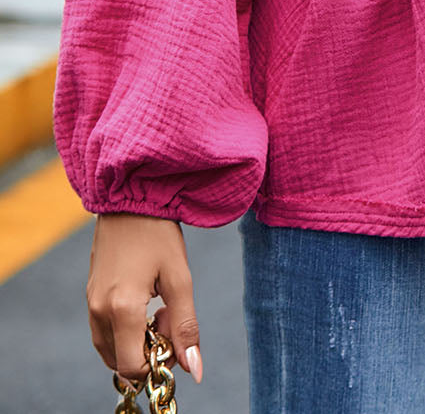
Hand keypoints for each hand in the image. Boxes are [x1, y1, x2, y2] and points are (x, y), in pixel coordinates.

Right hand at [86, 213, 203, 385]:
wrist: (129, 196)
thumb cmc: (158, 232)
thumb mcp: (179, 277)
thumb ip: (186, 326)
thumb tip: (194, 369)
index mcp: (121, 309)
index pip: (132, 367)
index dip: (156, 363)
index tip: (175, 336)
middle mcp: (99, 311)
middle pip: (120, 361)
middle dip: (147, 352)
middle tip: (168, 317)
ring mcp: (90, 303)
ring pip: (110, 348)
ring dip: (135, 342)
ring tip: (157, 308)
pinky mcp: (90, 295)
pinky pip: (103, 331)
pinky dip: (124, 330)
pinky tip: (143, 302)